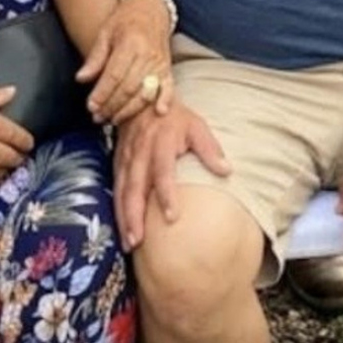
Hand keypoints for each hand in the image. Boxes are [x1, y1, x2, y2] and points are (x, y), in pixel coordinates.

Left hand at [76, 0, 173, 122]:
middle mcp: (147, 54)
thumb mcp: (105, 32)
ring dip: (129, 110)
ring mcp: (160, 63)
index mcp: (130, 43)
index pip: (114, 75)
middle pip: (129, 88)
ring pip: (145, 93)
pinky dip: (164, 101)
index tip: (91, 106)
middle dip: (111, 106)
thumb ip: (95, 57)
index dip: (102, 93)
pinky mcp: (168, 69)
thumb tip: (81, 79)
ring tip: (113, 119)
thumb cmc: (125, 20)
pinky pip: (168, 88)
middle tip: (97, 116)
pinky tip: (158, 113)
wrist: (150, 8)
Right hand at [113, 104, 229, 251]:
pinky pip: (115, 190)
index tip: (171, 217)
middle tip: (138, 241)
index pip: (162, 171)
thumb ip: (209, 148)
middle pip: (135, 187)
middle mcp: (140, 153)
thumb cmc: (174, 117)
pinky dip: (117, 211)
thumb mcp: (196, 125)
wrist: (143, 99)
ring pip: (122, 192)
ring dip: (124, 218)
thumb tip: (226, 171)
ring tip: (130, 243)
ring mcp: (126, 159)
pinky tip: (122, 230)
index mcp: (160, 142)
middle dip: (135, 216)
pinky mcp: (118, 164)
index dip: (166, 194)